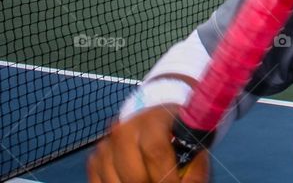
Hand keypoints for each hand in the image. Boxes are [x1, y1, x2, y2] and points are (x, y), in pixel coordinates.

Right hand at [88, 105, 209, 182]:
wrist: (155, 121)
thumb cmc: (176, 137)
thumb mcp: (192, 146)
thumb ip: (193, 169)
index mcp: (152, 121)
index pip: (156, 152)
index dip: (166, 177)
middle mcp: (124, 130)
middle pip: (134, 175)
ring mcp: (105, 145)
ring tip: (150, 180)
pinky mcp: (94, 160)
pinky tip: (130, 181)